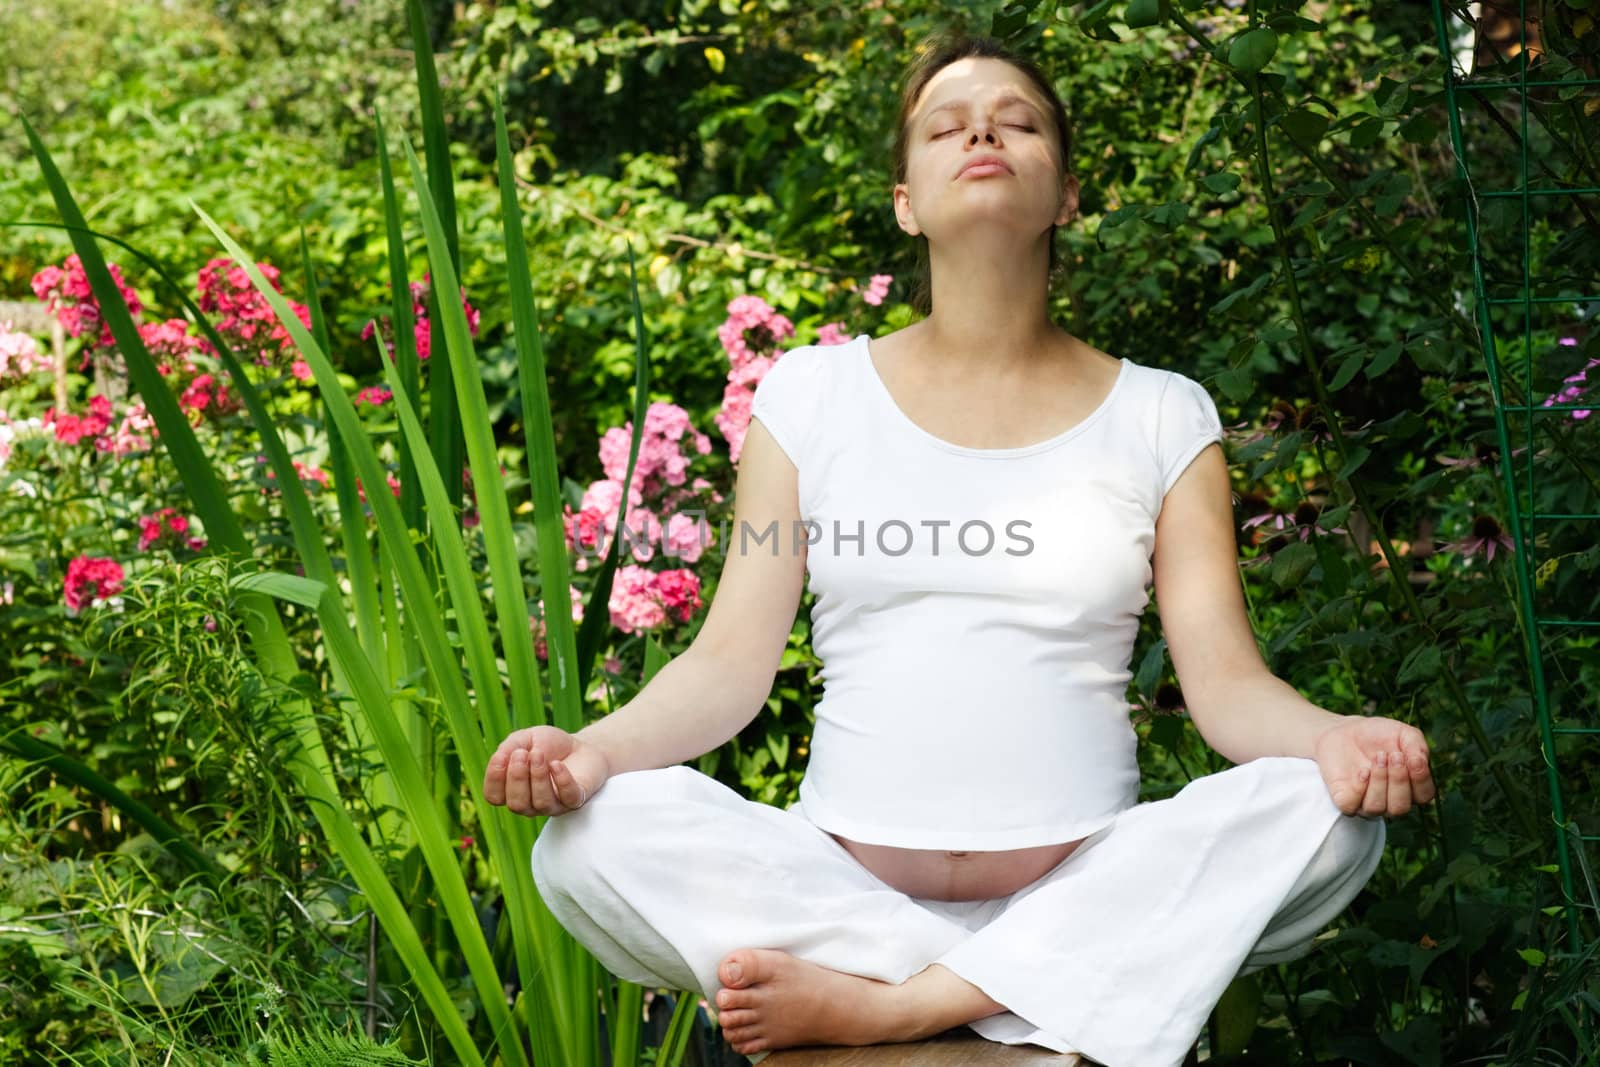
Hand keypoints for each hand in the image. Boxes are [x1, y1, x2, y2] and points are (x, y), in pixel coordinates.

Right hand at [483, 725, 611, 816]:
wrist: (582, 745)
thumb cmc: (549, 745)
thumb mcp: (525, 739)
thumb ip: (508, 748)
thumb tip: (499, 759)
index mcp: (512, 790)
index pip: (494, 797)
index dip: (494, 779)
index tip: (502, 756)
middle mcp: (530, 803)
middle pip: (516, 804)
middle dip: (517, 778)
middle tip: (522, 754)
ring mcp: (553, 805)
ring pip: (540, 803)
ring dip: (538, 777)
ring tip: (539, 754)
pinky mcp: (576, 800)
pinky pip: (568, 798)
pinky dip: (561, 780)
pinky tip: (557, 764)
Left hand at [1312, 715, 1435, 818]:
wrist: (1344, 730)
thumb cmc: (1378, 735)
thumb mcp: (1403, 734)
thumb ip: (1418, 747)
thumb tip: (1420, 763)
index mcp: (1410, 788)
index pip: (1423, 796)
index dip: (1420, 779)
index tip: (1410, 757)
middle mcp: (1390, 801)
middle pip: (1400, 807)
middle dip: (1398, 780)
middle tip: (1393, 756)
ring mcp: (1366, 803)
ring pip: (1376, 808)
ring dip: (1379, 782)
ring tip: (1377, 758)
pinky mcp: (1345, 800)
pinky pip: (1351, 806)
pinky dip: (1358, 789)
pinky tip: (1362, 771)